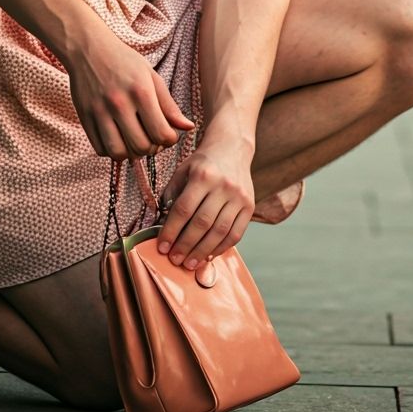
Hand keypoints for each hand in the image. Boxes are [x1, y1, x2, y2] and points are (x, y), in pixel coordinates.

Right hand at [64, 34, 193, 159]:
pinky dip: (112, 151)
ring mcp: (99, 112)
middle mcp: (119, 103)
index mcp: (141, 92)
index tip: (168, 134)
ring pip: (119, 153)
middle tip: (152, 138)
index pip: (161, 133)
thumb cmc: (124, 61)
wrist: (89, 49)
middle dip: (151, 148)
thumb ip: (169, 105)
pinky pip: (100, 149)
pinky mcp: (84, 118)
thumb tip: (188, 127)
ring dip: (131, 154)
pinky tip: (119, 138)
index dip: (170, 140)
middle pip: (141, 147)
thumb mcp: (152, 77)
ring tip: (135, 141)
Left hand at [156, 141, 254, 268]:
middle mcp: (223, 185)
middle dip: (185, 245)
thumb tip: (163, 225)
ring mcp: (239, 196)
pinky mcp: (250, 206)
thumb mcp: (183, 171)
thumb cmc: (203, 163)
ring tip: (189, 264)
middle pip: (202, 223)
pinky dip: (221, 248)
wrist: (232, 148)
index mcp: (203, 175)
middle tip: (174, 260)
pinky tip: (208, 256)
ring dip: (202, 251)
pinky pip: (236, 233)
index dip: (171, 231)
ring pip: (220, 232)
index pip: (184, 209)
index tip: (162, 247)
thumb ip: (171, 195)